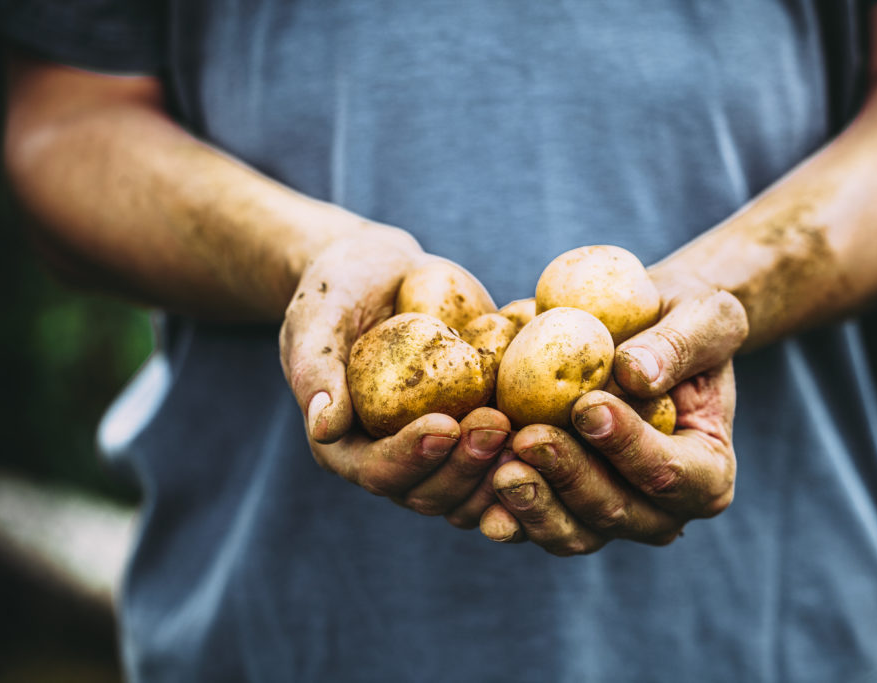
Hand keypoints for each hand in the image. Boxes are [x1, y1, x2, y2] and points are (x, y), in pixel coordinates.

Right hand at [280, 225, 508, 522]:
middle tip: (497, 425)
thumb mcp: (317, 316)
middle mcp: (394, 458)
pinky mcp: (476, 427)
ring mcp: (440, 449)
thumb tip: (322, 425)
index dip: (412, 456)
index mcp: (345, 445)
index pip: (378, 470)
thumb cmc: (338, 287)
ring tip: (533, 431)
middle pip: (433, 491)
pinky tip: (561, 426)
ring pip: (475, 488)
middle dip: (467, 465)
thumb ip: (315, 370)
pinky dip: (532, 450)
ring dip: (504, 469)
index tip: (444, 424)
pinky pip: (506, 457)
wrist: (383, 272)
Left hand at [479, 274, 747, 554]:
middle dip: (569, 478)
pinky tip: (479, 486)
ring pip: (571, 532)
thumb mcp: (705, 316)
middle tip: (529, 439)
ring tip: (499, 467)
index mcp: (707, 473)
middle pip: (614, 511)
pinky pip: (531, 525)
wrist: (643, 332)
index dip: (627, 446)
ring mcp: (608, 517)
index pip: (668, 472)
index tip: (586, 406)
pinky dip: (505, 511)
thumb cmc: (684, 321)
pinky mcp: (562, 510)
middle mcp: (661, 512)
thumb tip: (635, 375)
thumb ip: (680, 345)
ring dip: (532, 505)